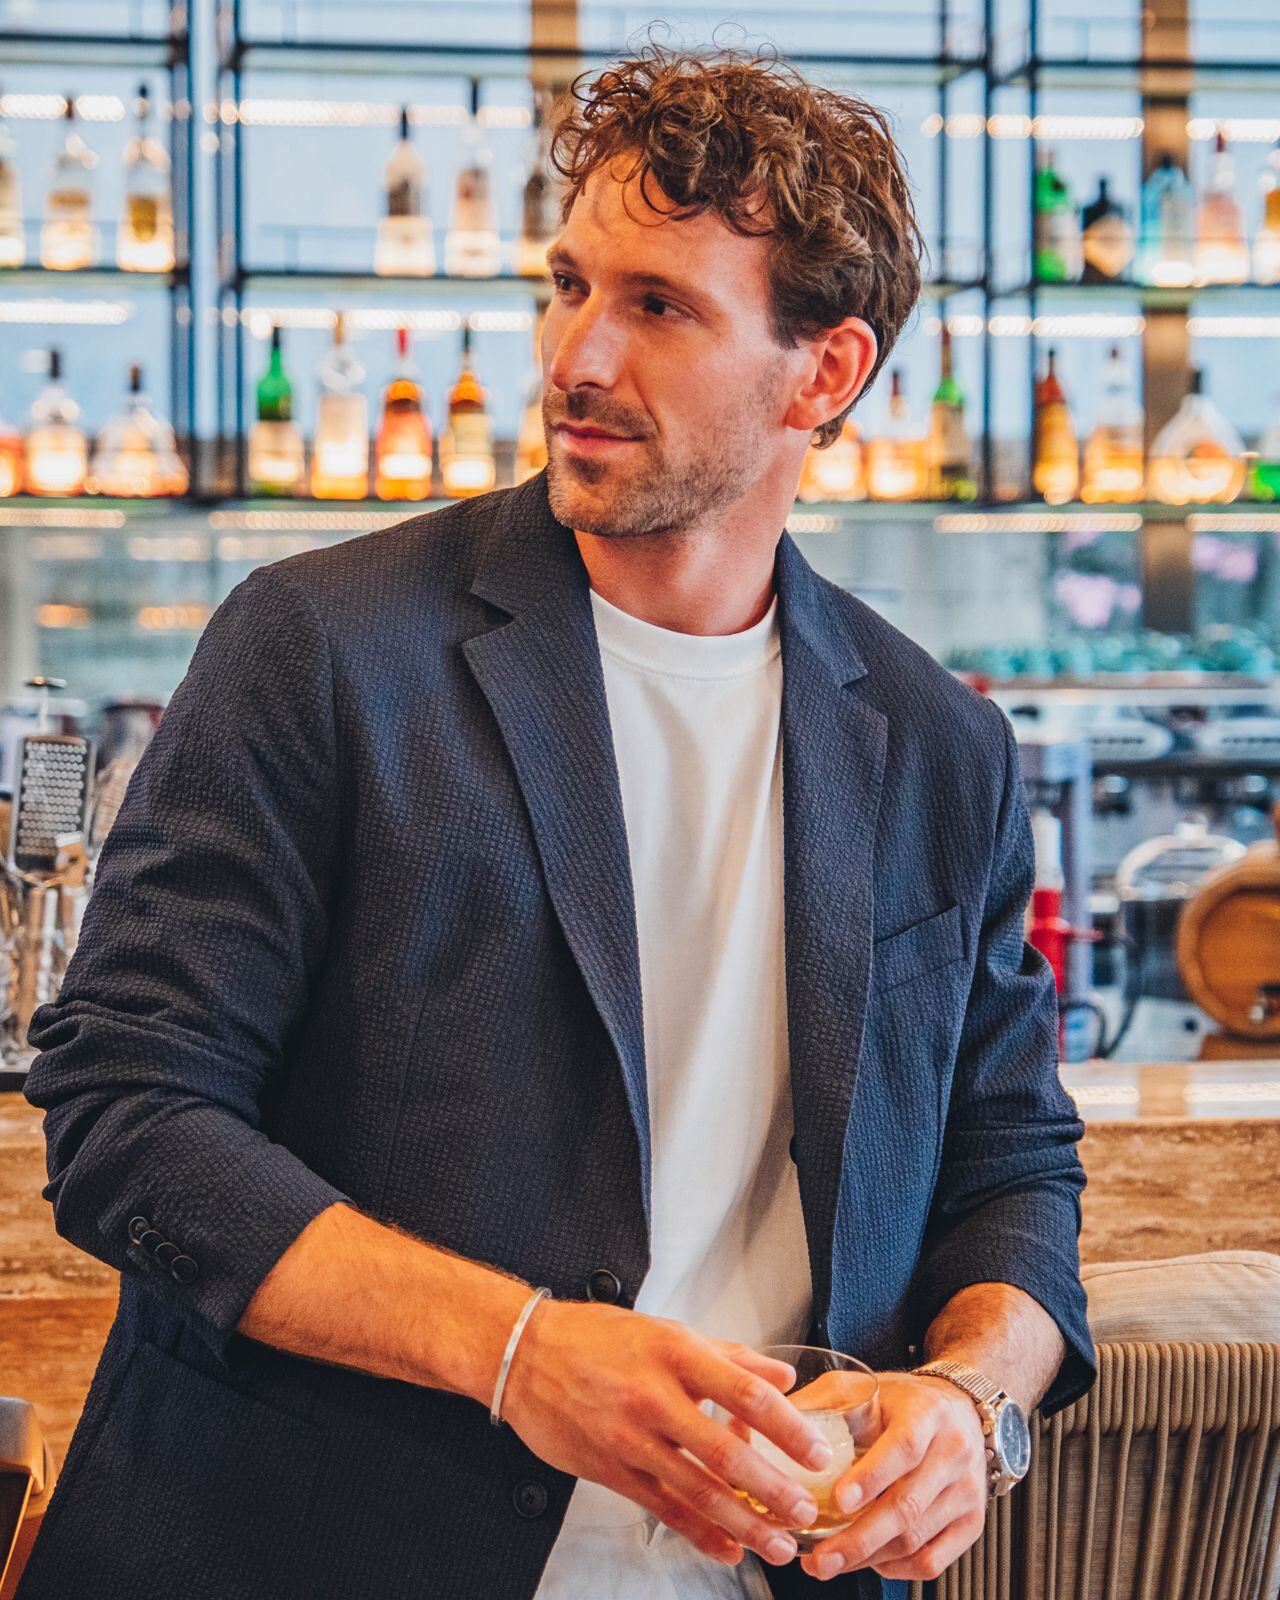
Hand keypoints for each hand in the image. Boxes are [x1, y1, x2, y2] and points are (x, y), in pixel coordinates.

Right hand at [500, 1298, 838, 1569]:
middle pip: (726, 1452)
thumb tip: (782, 1375)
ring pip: (696, 1490)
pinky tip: (725, 1548)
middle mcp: (654, 1396)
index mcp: (675, 1353)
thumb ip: (729, 1356)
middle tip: (805, 1511)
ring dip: (743, 1523)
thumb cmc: (596, 1338)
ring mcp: (629, 1437)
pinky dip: (698, 1533)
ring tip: (777, 1543)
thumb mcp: (666, 1331)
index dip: (787, 1427)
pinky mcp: (609, 1468)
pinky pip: (662, 1507)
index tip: (817, 1452)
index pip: (746, 1393)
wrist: (524, 1354)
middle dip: (773, 1489)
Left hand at [799, 1373, 987, 1582]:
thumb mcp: (865, 1386)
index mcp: (927, 1414)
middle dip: (859, 1538)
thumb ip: (822, 1402)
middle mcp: (953, 1453)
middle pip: (907, 1506)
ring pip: (917, 1539)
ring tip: (828, 1562)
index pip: (903, 1449)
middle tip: (819, 1557)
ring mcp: (967, 1492)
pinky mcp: (971, 1522)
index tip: (837, 1501)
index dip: (871, 1477)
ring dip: (868, 1558)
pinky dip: (896, 1569)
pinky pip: (933, 1561)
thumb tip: (769, 1420)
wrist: (961, 1409)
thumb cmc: (904, 1400)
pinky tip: (868, 1561)